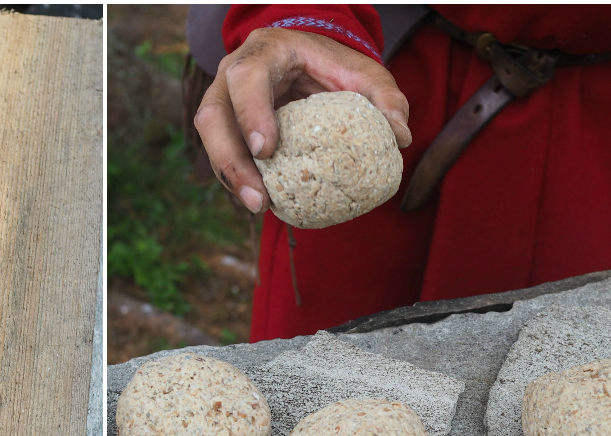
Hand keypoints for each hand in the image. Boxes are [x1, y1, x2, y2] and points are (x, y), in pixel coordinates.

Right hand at [193, 27, 412, 213]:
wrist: (304, 58)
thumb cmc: (330, 64)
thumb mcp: (361, 70)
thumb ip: (383, 95)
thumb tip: (401, 135)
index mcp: (265, 53)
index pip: (246, 78)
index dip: (250, 113)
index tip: (266, 150)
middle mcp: (231, 74)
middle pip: (211, 115)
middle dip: (230, 160)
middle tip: (258, 198)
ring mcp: (223, 100)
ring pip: (209, 139)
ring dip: (230, 177)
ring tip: (260, 207)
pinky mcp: (225, 126)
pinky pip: (222, 155)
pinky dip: (238, 180)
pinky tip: (262, 202)